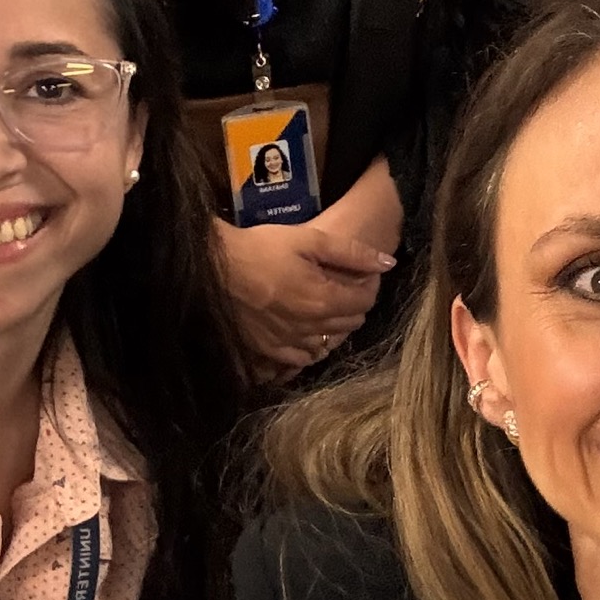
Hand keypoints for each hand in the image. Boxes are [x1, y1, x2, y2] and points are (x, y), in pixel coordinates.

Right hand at [214, 214, 392, 379]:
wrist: (212, 267)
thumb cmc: (261, 248)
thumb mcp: (309, 240)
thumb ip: (351, 253)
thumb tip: (388, 264)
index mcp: (324, 301)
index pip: (364, 302)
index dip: (366, 285)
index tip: (358, 274)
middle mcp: (310, 329)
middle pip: (348, 324)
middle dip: (352, 305)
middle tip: (340, 286)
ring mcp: (287, 344)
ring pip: (325, 344)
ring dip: (331, 328)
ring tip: (320, 307)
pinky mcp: (267, 351)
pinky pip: (299, 359)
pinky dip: (307, 347)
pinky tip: (301, 330)